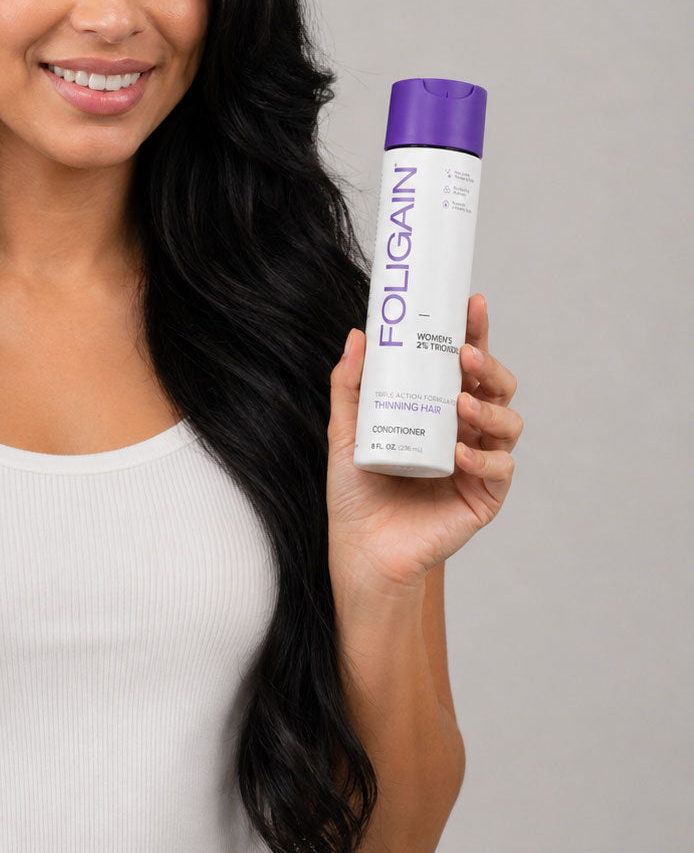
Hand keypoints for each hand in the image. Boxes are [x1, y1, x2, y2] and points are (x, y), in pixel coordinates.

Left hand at [325, 292, 523, 596]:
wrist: (362, 550)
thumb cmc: (357, 491)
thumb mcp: (346, 431)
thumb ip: (349, 386)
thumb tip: (359, 334)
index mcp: (438, 409)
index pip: (464, 363)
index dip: (474, 332)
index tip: (471, 303)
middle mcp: (465, 431)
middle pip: (496, 387)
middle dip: (488, 366)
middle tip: (465, 355)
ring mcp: (479, 464)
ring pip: (507, 423)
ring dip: (488, 409)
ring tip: (460, 403)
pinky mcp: (484, 497)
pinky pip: (500, 470)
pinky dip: (483, 459)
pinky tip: (461, 453)